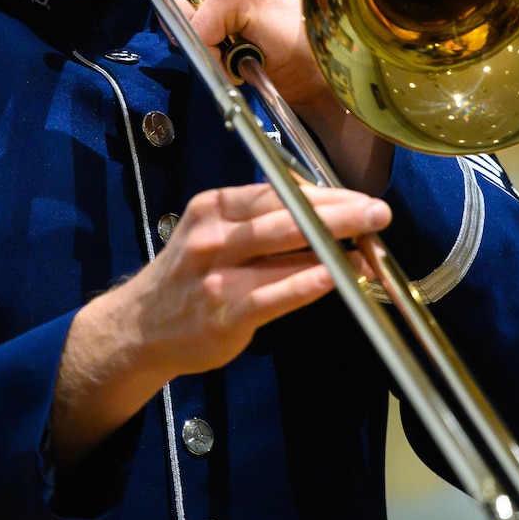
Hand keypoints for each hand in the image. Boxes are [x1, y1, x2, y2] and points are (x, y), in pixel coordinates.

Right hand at [51, 182, 390, 468]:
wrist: (139, 327)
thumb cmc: (187, 276)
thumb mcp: (210, 232)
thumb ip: (257, 220)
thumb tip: (322, 210)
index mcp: (213, 207)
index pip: (277, 191)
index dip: (323, 194)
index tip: (358, 196)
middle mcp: (213, 235)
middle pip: (286, 216)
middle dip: (339, 213)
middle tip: (378, 211)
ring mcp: (217, 275)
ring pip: (285, 251)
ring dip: (333, 246)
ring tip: (369, 247)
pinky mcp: (225, 313)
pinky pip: (276, 294)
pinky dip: (309, 283)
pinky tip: (337, 277)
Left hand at [68, 0, 393, 192]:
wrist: (311, 57)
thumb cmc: (264, 34)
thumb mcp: (214, 4)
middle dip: (178, 14)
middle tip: (221, 27)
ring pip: (175, 4)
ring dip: (199, 33)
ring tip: (235, 34)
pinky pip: (195, 27)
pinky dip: (213, 45)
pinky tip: (240, 41)